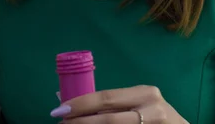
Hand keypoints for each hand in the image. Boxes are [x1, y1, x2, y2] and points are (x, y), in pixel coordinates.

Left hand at [50, 85, 188, 122]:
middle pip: (108, 120)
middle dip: (81, 122)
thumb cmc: (155, 116)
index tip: (59, 109)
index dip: (81, 103)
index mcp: (145, 94)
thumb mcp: (138, 103)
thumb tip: (69, 101)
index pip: (106, 97)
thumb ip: (112, 103)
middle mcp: (153, 110)